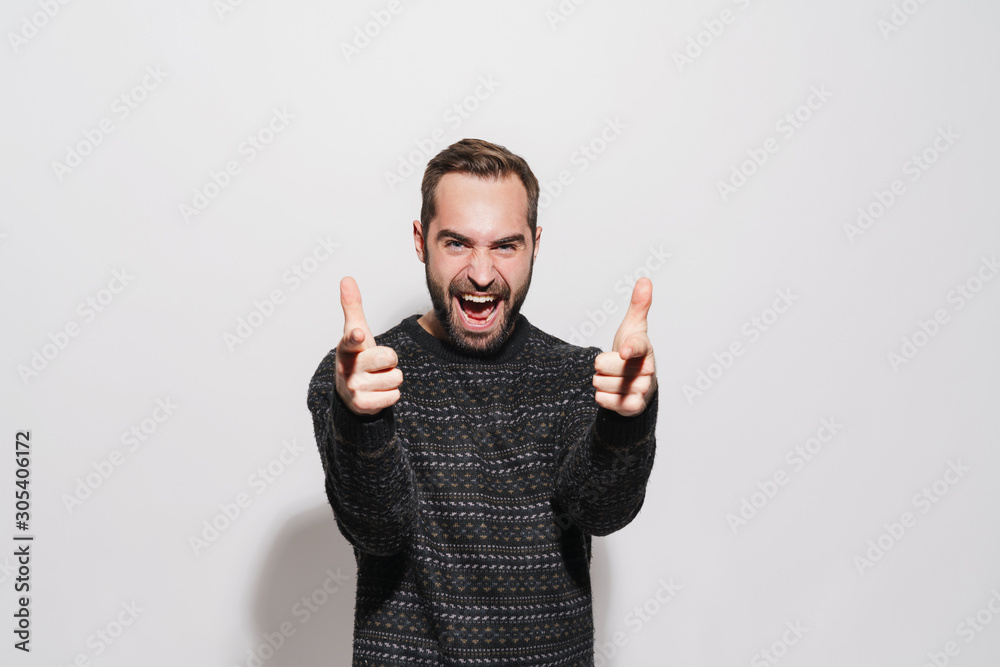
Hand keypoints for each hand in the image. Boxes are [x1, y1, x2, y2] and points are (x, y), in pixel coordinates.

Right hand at [335, 276, 402, 415]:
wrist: (349, 392)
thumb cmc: (357, 356)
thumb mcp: (355, 332)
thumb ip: (352, 307)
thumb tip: (347, 279)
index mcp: (345, 348)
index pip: (351, 340)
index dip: (356, 338)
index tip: (359, 334)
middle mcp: (347, 368)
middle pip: (389, 358)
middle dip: (391, 360)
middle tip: (378, 363)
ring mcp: (353, 388)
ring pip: (396, 377)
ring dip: (391, 378)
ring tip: (377, 378)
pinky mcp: (363, 405)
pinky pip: (394, 395)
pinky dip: (391, 394)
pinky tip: (378, 391)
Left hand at [593, 277, 656, 416]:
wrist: (635, 384)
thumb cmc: (632, 353)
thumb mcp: (632, 328)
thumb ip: (638, 306)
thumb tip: (645, 280)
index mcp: (645, 349)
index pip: (638, 347)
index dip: (630, 348)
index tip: (623, 351)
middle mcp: (647, 370)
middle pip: (608, 367)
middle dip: (601, 366)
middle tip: (609, 365)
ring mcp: (642, 389)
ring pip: (603, 384)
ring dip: (600, 381)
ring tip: (610, 378)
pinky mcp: (634, 406)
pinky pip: (606, 401)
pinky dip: (602, 397)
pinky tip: (609, 392)